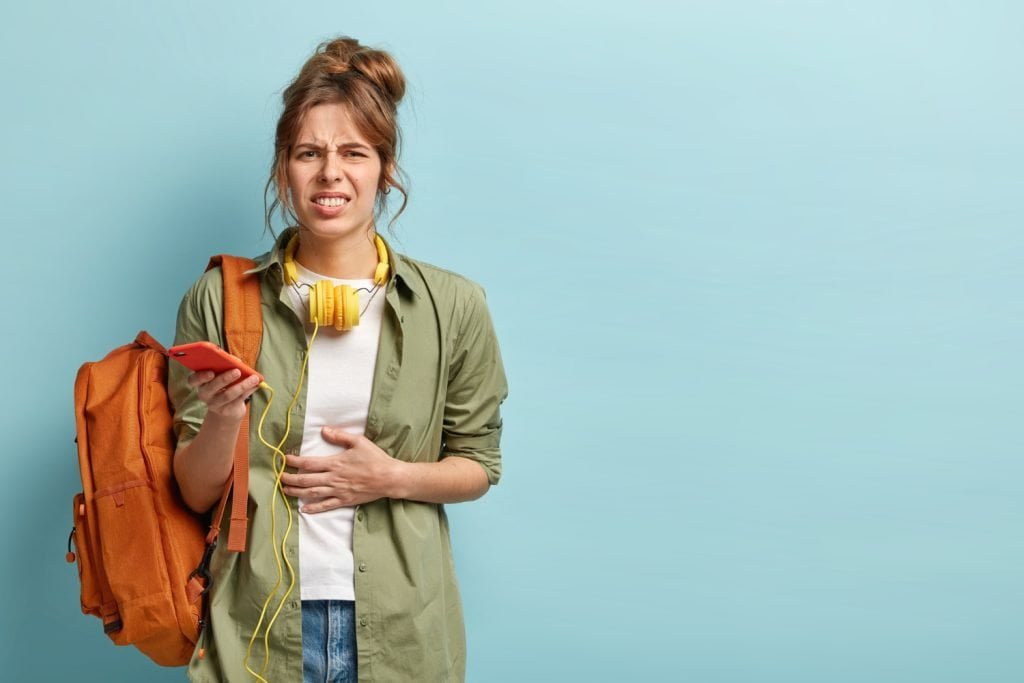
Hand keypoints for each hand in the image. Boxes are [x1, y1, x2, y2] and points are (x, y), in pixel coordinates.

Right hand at [186, 369, 261, 421]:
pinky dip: (248, 391)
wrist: (229, 407)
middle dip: (225, 378)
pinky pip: (238, 400)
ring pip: (228, 395)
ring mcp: (215, 404)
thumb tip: (235, 360)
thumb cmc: (225, 383)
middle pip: (212, 387)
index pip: (193, 380)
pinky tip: (256, 385)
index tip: (211, 372)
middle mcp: (205, 394)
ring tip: (254, 378)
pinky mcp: (227, 411)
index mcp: (201, 382)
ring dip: (242, 385)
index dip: (200, 376)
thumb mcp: (222, 373)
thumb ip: (226, 364)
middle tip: (237, 371)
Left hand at [279, 426, 404, 512]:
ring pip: (312, 493)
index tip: (285, 459)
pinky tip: (304, 509)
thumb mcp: (359, 442)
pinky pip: (326, 506)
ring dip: (297, 492)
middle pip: (306, 480)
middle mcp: (333, 478)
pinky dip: (314, 508)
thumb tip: (324, 430)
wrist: (389, 478)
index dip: (294, 461)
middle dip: (290, 478)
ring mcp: (338, 491)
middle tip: (279, 477)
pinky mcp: (344, 500)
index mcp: (335, 463)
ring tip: (285, 490)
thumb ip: (340, 436)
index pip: (309, 463)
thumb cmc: (375, 459)